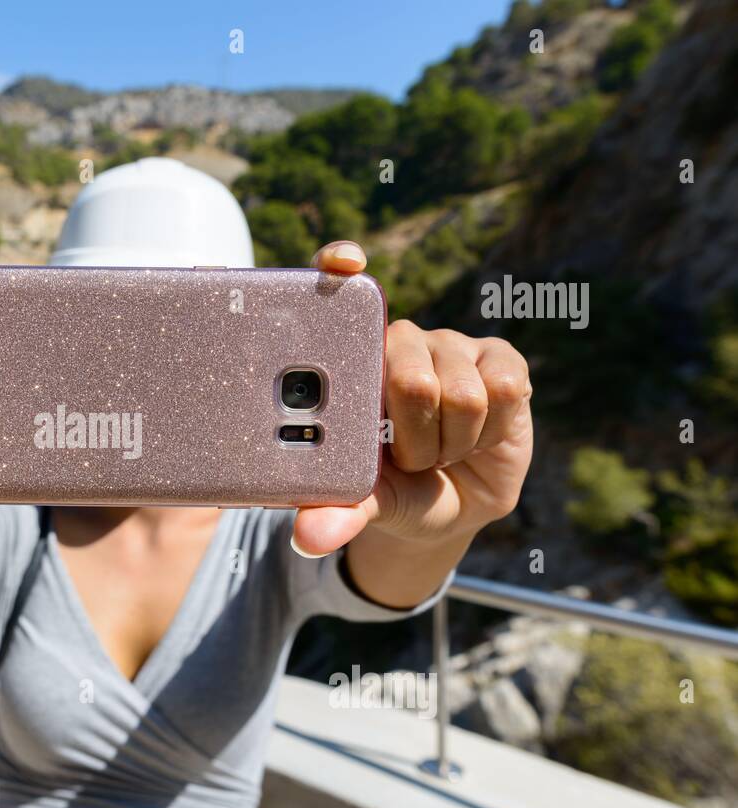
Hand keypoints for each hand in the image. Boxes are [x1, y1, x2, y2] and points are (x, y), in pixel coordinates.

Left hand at [292, 240, 533, 556]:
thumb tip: (309, 540)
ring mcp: (449, 344)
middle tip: (407, 455)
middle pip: (409, 370)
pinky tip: (477, 437)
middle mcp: (396, 340)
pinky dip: (489, 430)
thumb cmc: (389, 490)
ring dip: (449, 443)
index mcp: (346, 360)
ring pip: (460, 391)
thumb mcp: (362, 503)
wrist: (445, 508)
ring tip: (437, 452)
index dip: (338, 264)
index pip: (336, 286)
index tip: (343, 262)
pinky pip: (503, 387)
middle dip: (412, 437)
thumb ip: (335, 514)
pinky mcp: (499, 358)